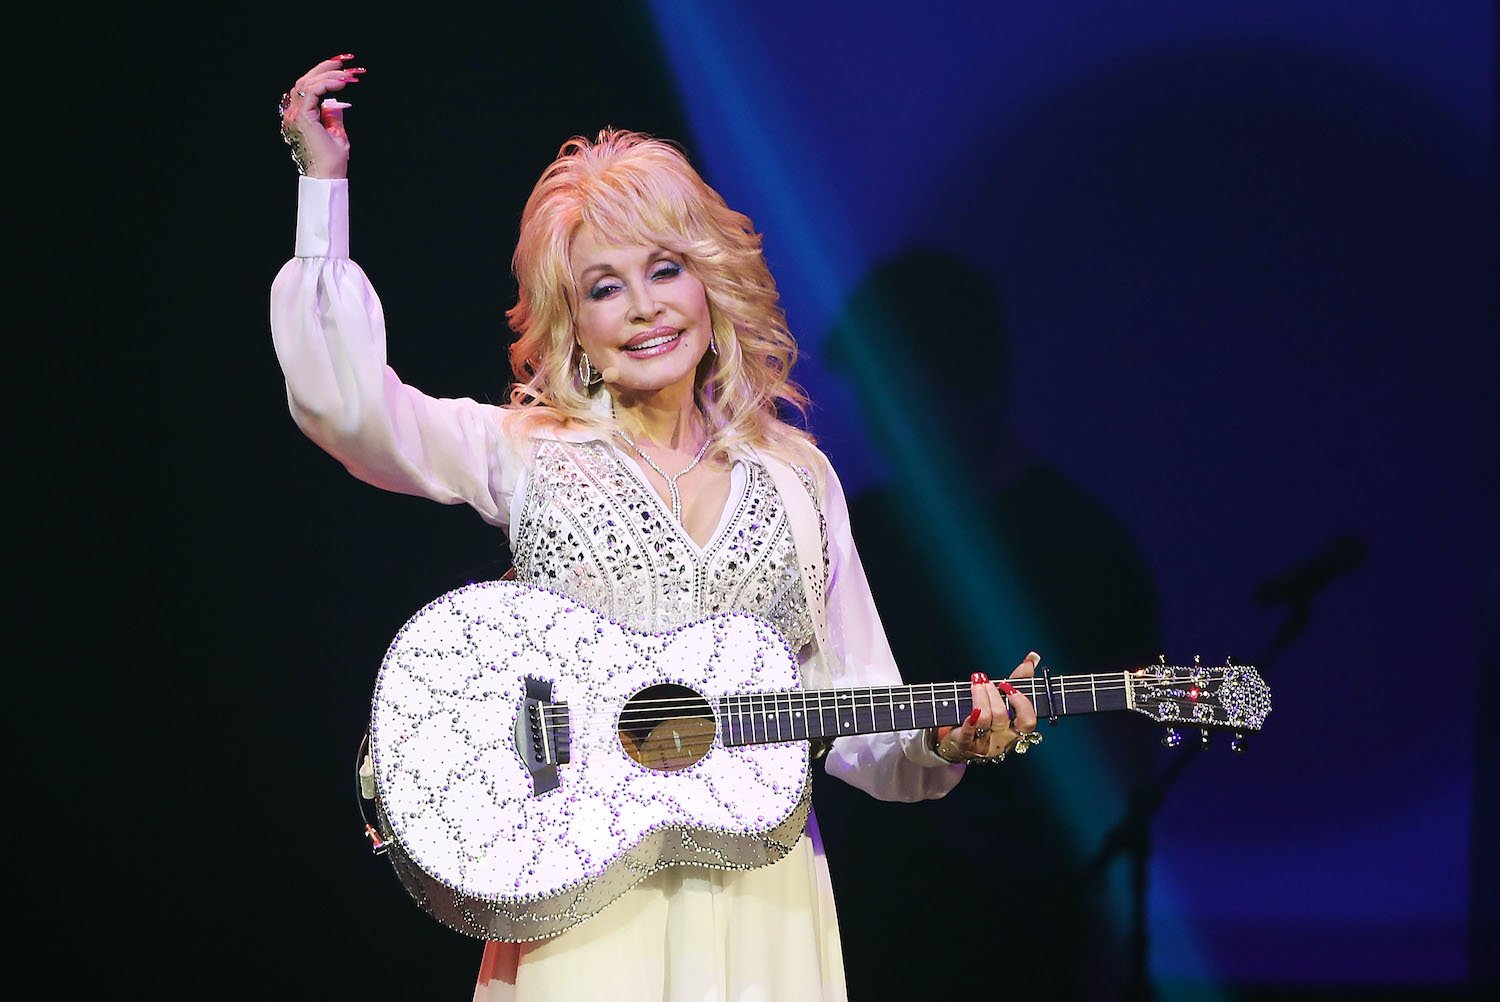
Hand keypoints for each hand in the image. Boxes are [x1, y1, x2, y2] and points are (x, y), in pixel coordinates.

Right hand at [278, 55, 363, 177]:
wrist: (329, 176)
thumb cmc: (333, 161)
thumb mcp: (337, 132)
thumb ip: (333, 115)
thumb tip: (337, 101)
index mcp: (300, 117)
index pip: (307, 88)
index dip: (323, 74)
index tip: (342, 69)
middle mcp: (294, 114)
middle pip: (304, 81)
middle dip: (324, 68)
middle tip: (344, 61)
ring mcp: (296, 116)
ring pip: (307, 83)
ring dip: (328, 75)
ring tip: (347, 74)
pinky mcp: (303, 118)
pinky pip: (312, 92)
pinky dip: (327, 84)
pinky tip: (341, 82)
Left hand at [932, 652, 1041, 761]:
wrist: (960, 741)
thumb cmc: (988, 717)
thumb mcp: (1004, 700)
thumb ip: (1019, 680)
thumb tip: (1033, 657)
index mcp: (1016, 730)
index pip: (1028, 721)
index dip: (1021, 703)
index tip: (1009, 686)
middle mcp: (1002, 740)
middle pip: (1003, 718)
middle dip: (994, 695)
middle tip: (986, 681)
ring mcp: (984, 744)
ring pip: (985, 720)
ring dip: (980, 697)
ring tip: (975, 683)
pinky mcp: (965, 744)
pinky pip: (967, 733)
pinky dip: (969, 720)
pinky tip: (969, 710)